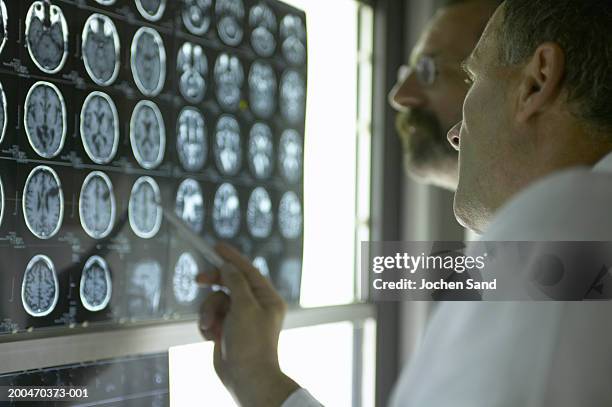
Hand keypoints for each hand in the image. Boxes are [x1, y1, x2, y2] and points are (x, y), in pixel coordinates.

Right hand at [197, 243, 299, 406]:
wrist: (246, 377)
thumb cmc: (251, 342)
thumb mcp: (244, 306)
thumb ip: (236, 282)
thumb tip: (228, 267)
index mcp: (267, 298)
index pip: (248, 270)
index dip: (232, 258)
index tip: (216, 246)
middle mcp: (254, 306)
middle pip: (229, 283)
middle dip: (214, 285)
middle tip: (198, 279)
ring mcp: (239, 318)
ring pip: (216, 301)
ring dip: (209, 311)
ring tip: (211, 326)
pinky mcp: (226, 330)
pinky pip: (211, 317)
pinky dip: (208, 324)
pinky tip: (211, 336)